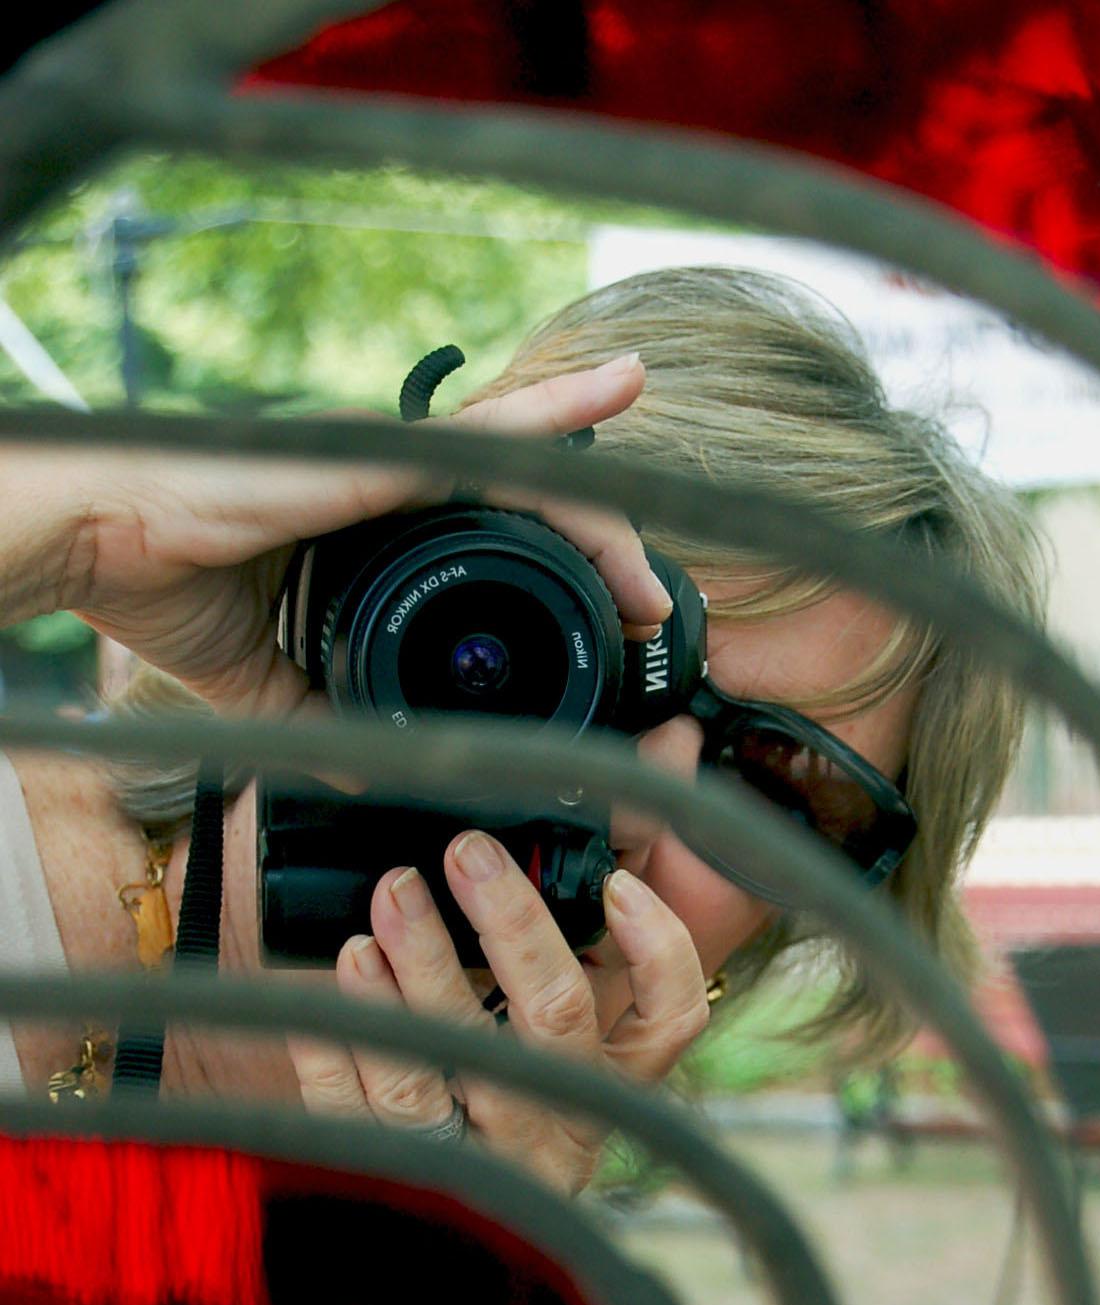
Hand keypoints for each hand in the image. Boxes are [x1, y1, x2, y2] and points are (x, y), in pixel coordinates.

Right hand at [31, 354, 666, 713]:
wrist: (94, 543)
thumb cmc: (163, 583)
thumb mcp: (266, 679)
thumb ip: (324, 711)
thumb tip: (368, 767)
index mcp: (382, 530)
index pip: (494, 544)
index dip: (561, 580)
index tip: (606, 626)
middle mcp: (398, 484)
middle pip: (533, 510)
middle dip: (601, 560)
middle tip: (645, 614)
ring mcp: (393, 461)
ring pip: (529, 470)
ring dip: (604, 521)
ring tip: (650, 590)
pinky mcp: (378, 454)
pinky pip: (489, 435)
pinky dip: (558, 417)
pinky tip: (617, 386)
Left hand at [287, 830, 709, 1194]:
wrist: (438, 1249)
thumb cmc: (490, 1102)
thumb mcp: (541, 1057)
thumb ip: (545, 980)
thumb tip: (517, 870)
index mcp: (600, 1089)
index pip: (666, 1022)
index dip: (656, 949)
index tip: (616, 885)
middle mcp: (553, 1127)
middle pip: (553, 1015)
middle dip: (511, 920)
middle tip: (468, 853)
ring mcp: (476, 1157)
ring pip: (450, 1056)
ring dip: (420, 963)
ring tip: (391, 899)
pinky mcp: (396, 1174)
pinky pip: (360, 1104)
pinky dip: (342, 1032)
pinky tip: (338, 972)